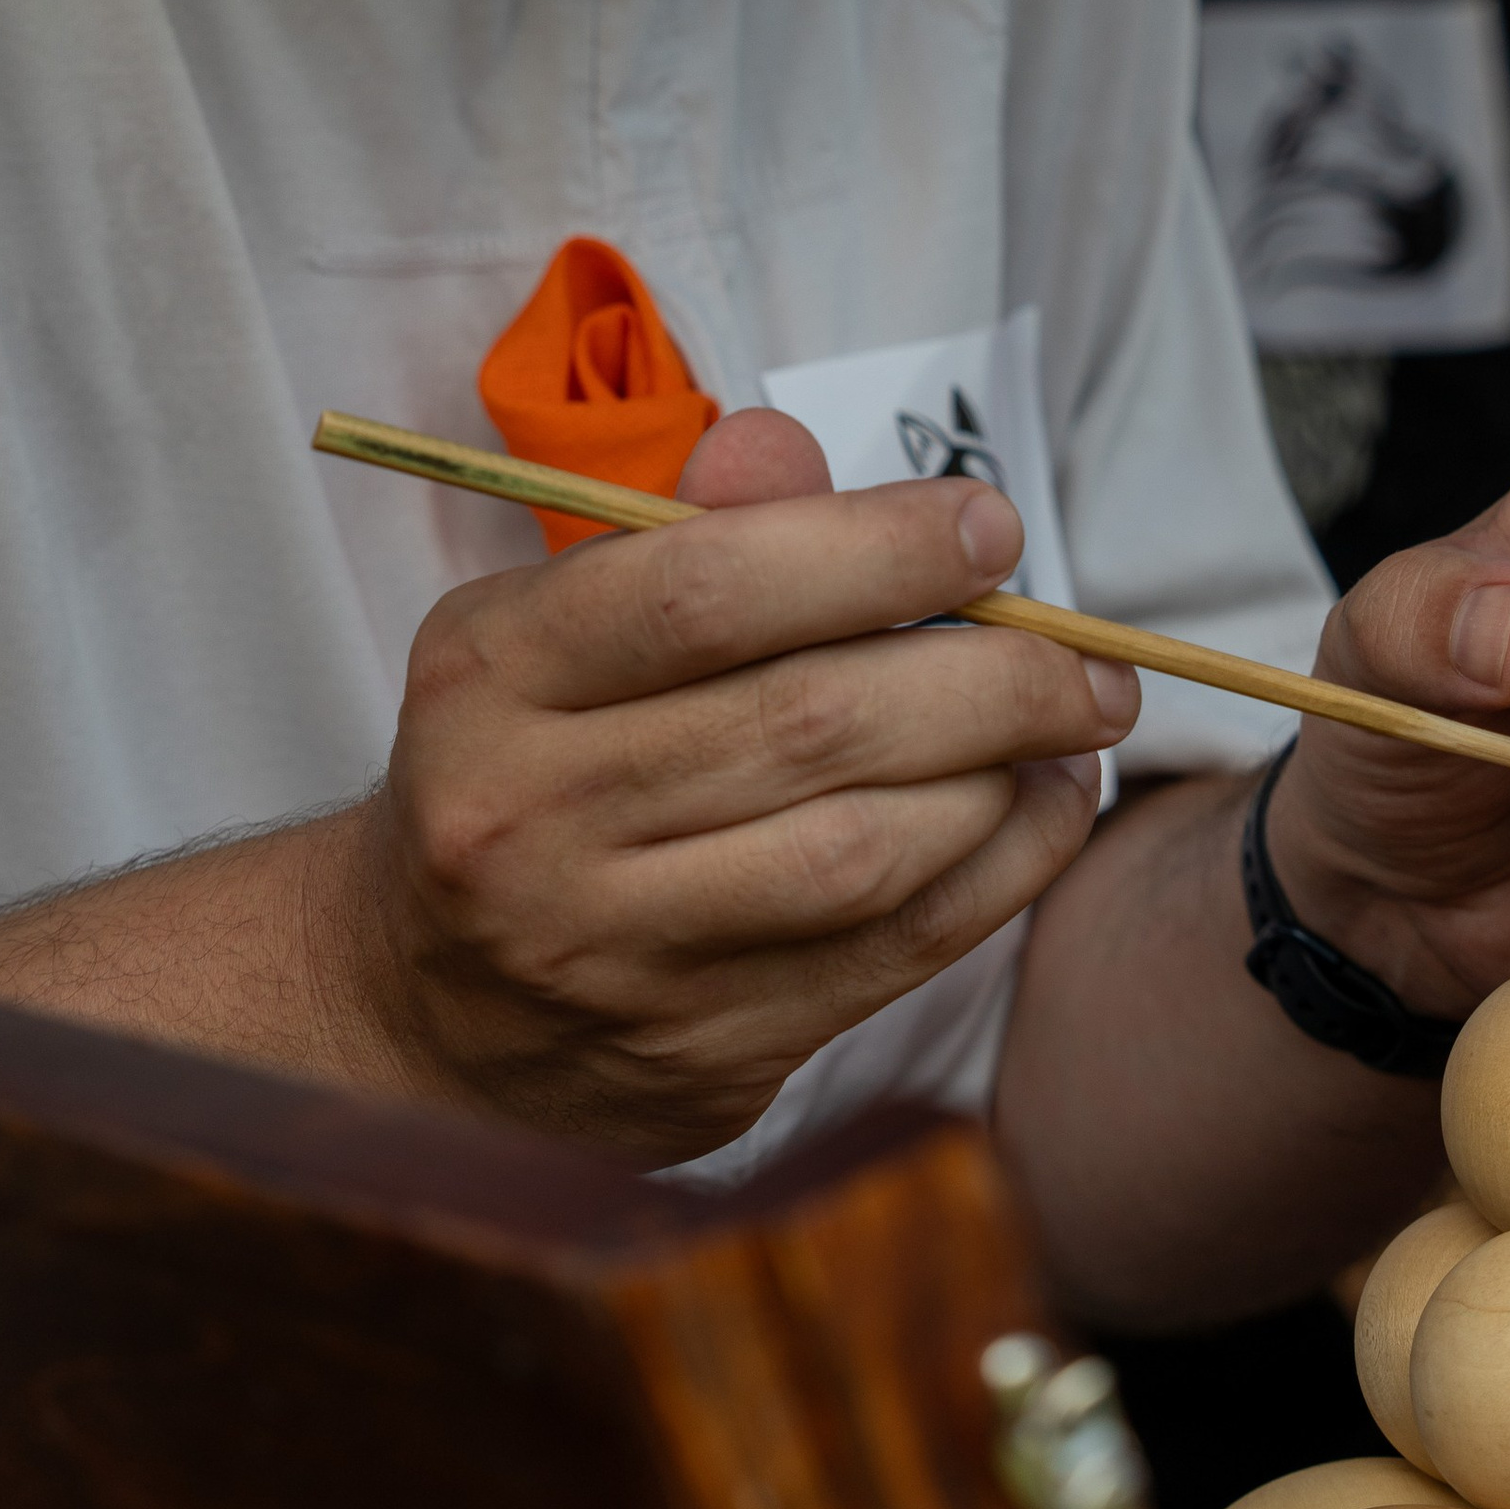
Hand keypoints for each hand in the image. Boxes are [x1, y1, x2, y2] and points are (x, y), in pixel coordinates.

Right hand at [326, 410, 1138, 1159]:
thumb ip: (687, 532)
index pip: (703, 590)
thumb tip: (793, 451)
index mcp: (490, 676)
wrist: (423, 1005)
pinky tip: (1045, 810)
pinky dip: (997, 875)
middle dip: (986, 674)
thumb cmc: (531, 763)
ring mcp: (610, 956)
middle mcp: (531, 819)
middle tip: (1086, 648)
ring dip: (1003, 778)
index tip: (990, 525)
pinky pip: (885, 959)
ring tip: (1076, 724)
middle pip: (806, 724)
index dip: (871, 549)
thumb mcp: (558, 623)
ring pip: (859, 854)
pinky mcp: (694, 1057)